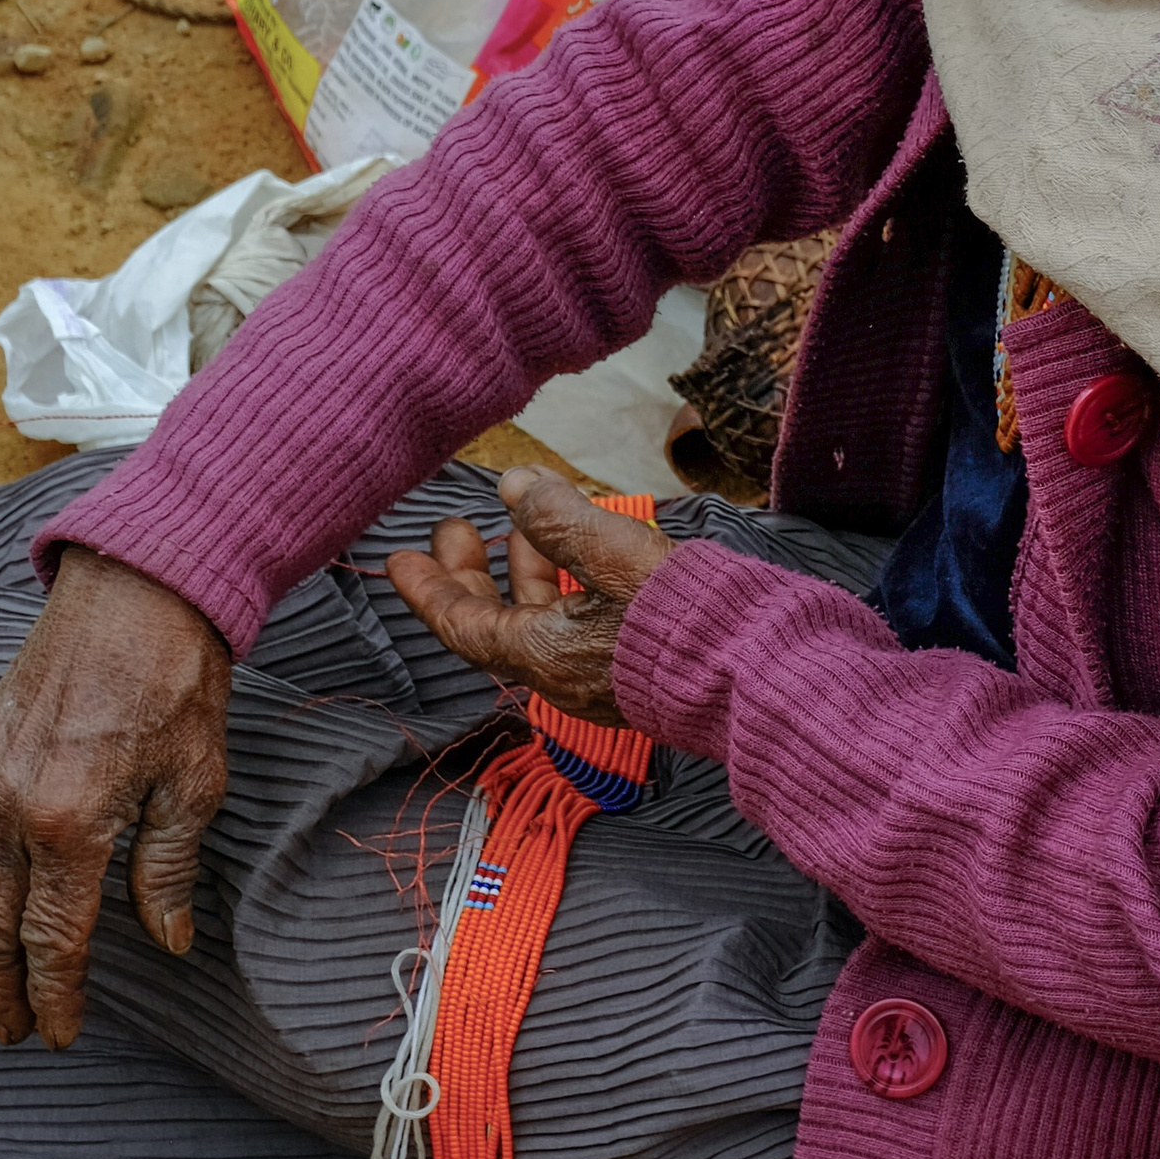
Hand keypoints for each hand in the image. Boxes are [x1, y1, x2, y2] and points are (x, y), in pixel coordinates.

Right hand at [0, 547, 232, 1048]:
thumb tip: (168, 940)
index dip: (58, 994)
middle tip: (11, 1031)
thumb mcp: (196, 783)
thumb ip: (168, 868)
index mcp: (72, 828)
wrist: (140, 591)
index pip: (57, 939)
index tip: (59, 1034)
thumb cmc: (179, 682)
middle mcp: (17, 810)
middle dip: (3, 987)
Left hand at [384, 468, 671, 727]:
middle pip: (497, 622)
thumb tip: (514, 484)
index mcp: (545, 654)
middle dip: (470, 573)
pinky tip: (580, 548)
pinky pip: (577, 622)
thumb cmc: (687, 620)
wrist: (761, 673)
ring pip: (541, 618)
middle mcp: (563, 673)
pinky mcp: (633, 665)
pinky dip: (563, 583)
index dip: (428, 590)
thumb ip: (560, 518)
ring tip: (522, 520)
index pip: (464, 625)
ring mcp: (599, 673)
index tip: (398, 559)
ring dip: (523, 569)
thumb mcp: (616, 554)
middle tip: (452, 530)